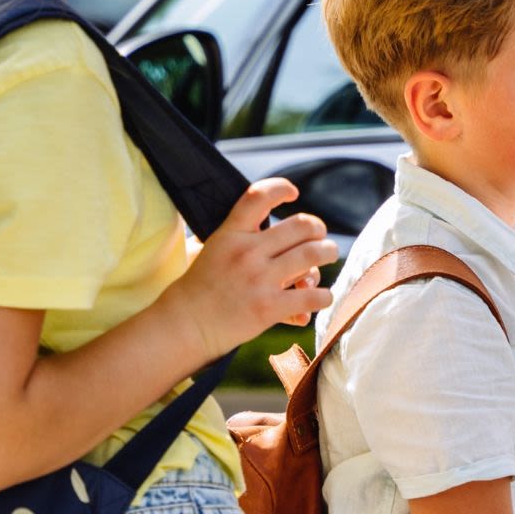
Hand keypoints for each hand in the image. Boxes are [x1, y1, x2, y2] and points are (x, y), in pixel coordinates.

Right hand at [166, 178, 336, 357]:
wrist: (185, 325)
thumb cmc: (198, 288)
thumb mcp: (210, 250)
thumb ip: (238, 237)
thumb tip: (269, 231)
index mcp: (231, 234)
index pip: (259, 197)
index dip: (281, 188)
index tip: (293, 192)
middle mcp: (247, 252)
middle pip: (301, 225)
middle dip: (318, 228)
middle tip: (320, 236)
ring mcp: (260, 280)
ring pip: (313, 254)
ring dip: (328, 252)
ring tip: (329, 254)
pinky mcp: (269, 308)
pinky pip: (312, 296)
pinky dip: (323, 295)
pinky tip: (322, 297)